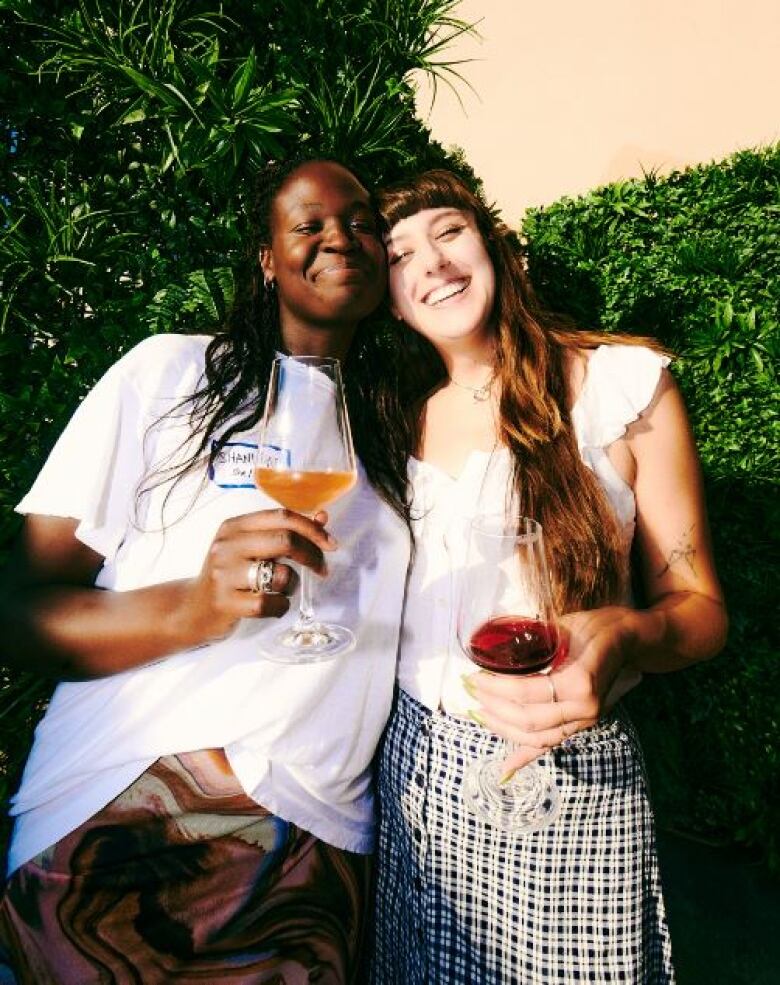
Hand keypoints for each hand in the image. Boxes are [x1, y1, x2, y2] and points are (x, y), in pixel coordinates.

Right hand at [175, 508, 336, 643]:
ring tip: (282, 590)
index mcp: (235, 526)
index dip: (312, 528)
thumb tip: (323, 518)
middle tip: (321, 569)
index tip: (331, 543)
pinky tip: (274, 606)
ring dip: (292, 585)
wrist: (192, 608)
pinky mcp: (225, 602)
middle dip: (312, 555)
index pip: (282, 516)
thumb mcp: (251, 546)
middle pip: (284, 540)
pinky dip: (281, 607)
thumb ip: (285, 531)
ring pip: (280, 574)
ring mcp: (224, 574)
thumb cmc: (230, 574)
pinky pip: (269, 604)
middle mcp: (227, 546)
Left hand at [465, 605, 636, 772]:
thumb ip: (534, 644)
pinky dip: (526, 757)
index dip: (495, 687)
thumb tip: (495, 650)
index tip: (474, 676)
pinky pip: (551, 745)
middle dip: (493, 708)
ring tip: (480, 713)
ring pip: (536, 737)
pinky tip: (506, 768)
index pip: (526, 692)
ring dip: (503, 729)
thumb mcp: (564, 627)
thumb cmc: (597, 625)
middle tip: (471, 691)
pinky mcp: (584, 725)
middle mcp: (584, 708)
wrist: (632, 638)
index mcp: (579, 681)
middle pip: (527, 720)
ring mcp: (586, 720)